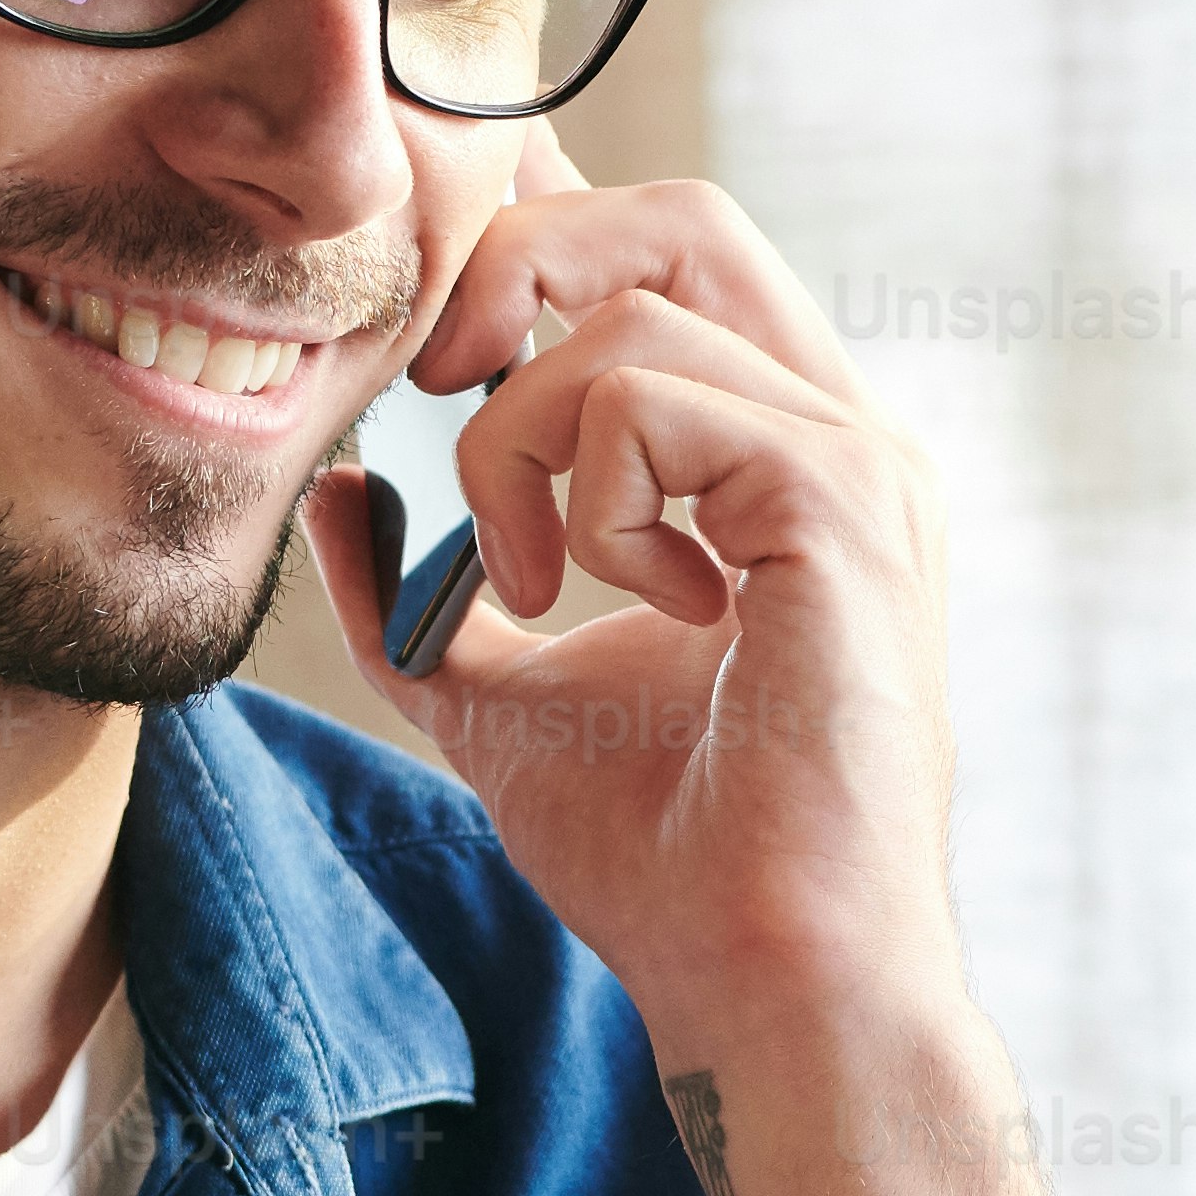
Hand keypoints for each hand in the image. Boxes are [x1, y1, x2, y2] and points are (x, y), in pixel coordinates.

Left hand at [309, 135, 961, 1065]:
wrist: (767, 979)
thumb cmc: (669, 863)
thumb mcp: (496, 696)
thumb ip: (421, 588)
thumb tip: (340, 493)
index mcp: (780, 460)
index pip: (672, 253)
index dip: (549, 216)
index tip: (439, 303)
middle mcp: (840, 435)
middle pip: (675, 219)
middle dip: (522, 269)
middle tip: (436, 387)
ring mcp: (856, 459)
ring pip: (631, 316)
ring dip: (519, 443)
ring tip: (526, 586)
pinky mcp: (842, 502)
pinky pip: (651, 398)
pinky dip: (588, 495)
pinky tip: (608, 604)